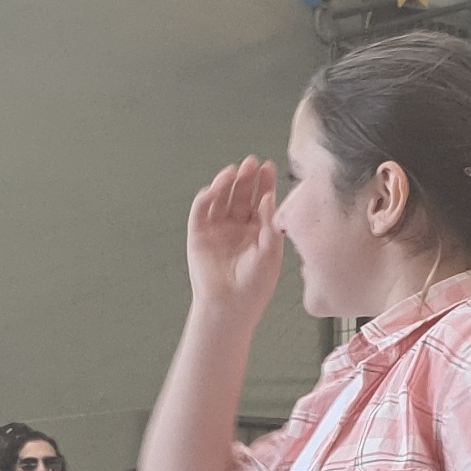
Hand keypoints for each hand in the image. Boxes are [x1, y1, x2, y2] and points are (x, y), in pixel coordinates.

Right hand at [185, 156, 285, 319]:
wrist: (230, 308)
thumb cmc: (255, 286)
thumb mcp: (271, 253)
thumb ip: (271, 224)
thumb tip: (269, 197)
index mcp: (258, 230)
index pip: (261, 200)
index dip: (264, 183)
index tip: (269, 167)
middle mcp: (237, 226)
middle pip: (241, 195)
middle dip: (246, 178)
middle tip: (252, 162)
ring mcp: (217, 229)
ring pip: (221, 199)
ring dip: (225, 183)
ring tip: (233, 171)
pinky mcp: (199, 235)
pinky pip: (201, 211)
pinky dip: (206, 198)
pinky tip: (214, 188)